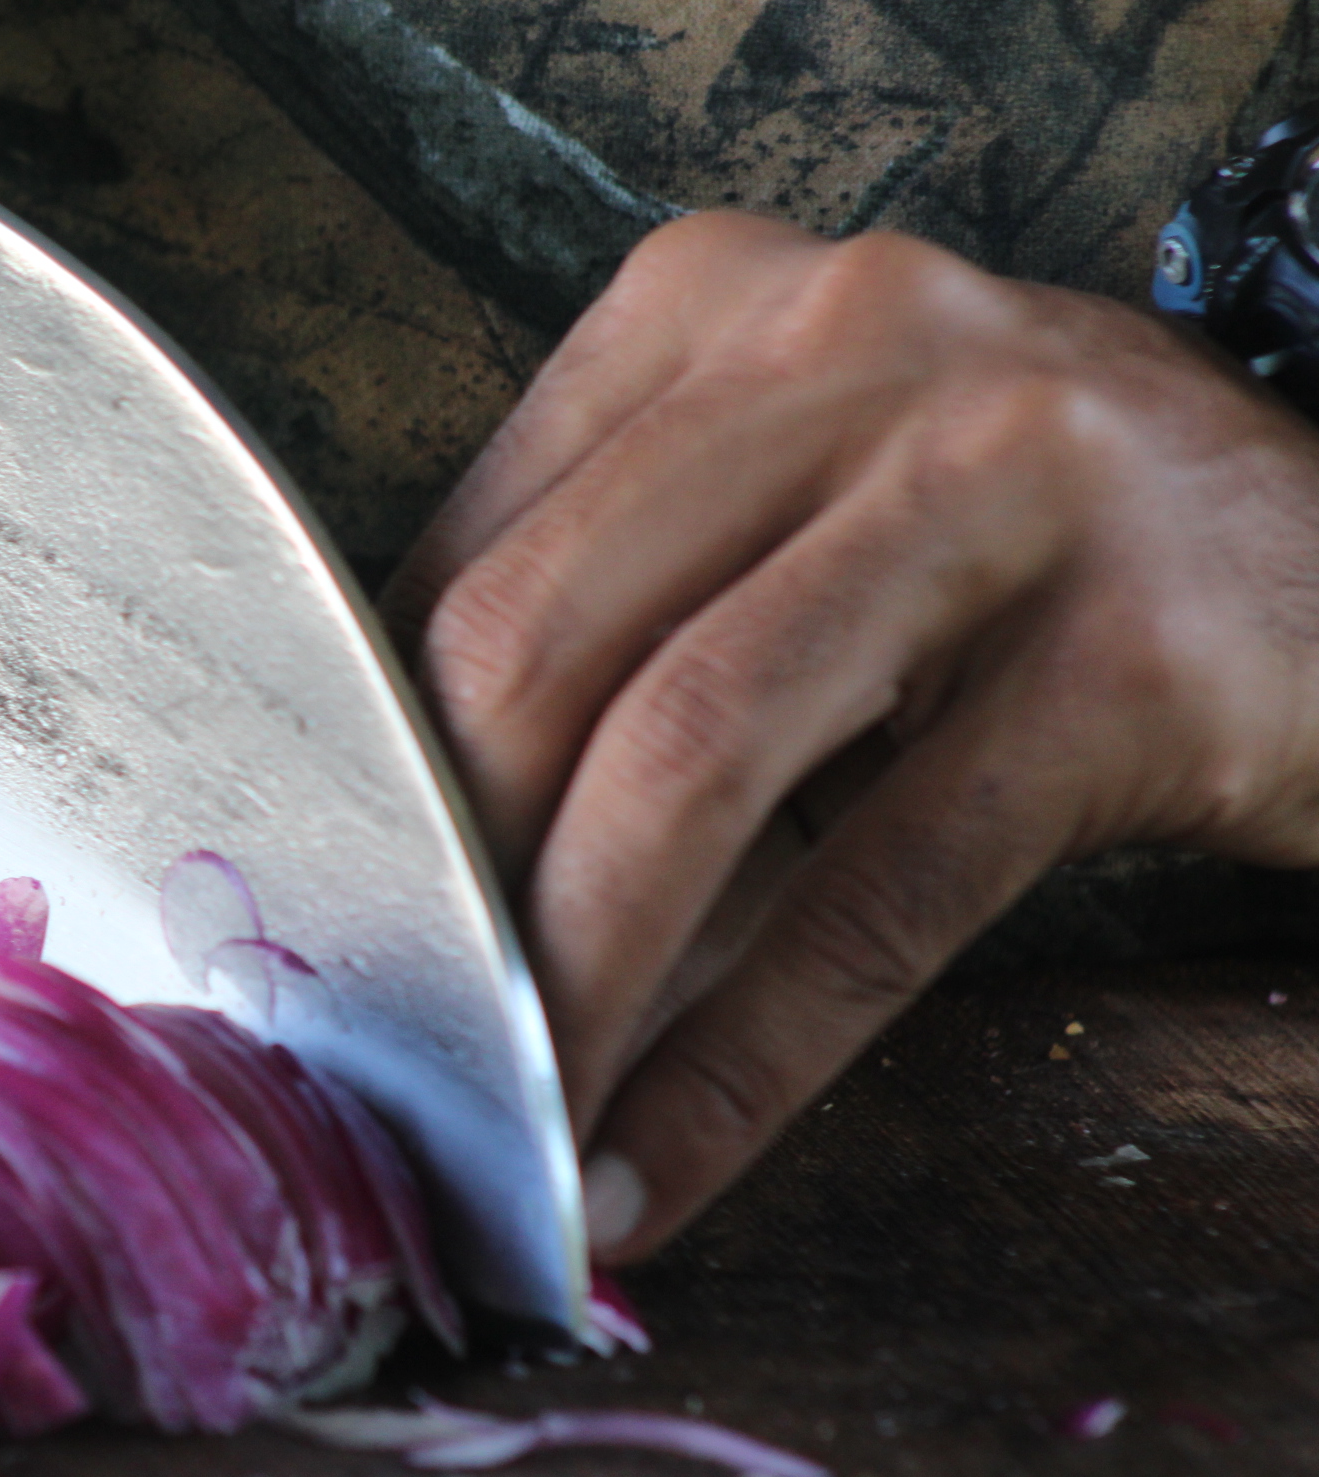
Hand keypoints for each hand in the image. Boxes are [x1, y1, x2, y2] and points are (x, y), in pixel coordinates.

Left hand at [381, 212, 1318, 1262]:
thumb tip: (410, 842)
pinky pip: (876, 895)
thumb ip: (618, 614)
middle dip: (449, 875)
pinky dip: (740, 1065)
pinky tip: (653, 1170)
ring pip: (693, 755)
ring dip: (575, 980)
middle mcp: (849, 343)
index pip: (468, 552)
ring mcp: (1005, 476)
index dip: (381, 760)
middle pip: (540, 638)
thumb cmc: (1029, 559)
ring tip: (510, 1117)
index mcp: (720, 305)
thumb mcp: (798, 511)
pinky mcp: (1129, 651)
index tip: (346, 909)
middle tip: (409, 1029)